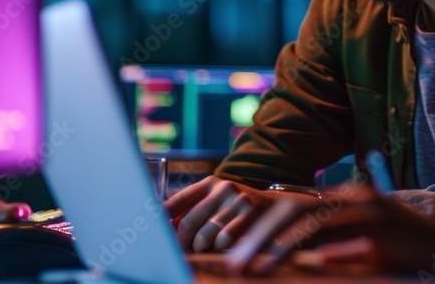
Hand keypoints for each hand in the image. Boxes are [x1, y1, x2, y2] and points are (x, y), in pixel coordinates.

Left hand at [164, 175, 308, 251]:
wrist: (280, 205)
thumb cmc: (241, 209)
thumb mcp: (220, 201)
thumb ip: (195, 210)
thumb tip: (163, 228)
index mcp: (210, 183)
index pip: (175, 202)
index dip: (161, 222)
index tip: (154, 236)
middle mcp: (223, 188)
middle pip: (188, 224)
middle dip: (182, 244)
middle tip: (184, 252)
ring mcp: (238, 200)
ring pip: (205, 236)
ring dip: (203, 249)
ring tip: (208, 249)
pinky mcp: (251, 214)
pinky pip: (224, 240)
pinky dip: (221, 249)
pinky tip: (225, 248)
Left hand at [226, 183, 434, 275]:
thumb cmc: (402, 250)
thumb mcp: (360, 245)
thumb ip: (331, 244)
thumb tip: (302, 253)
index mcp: (342, 200)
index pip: (290, 208)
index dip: (256, 226)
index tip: (229, 250)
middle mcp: (352, 199)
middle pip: (292, 212)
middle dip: (256, 238)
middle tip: (231, 263)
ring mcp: (368, 212)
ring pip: (311, 224)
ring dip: (276, 247)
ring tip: (251, 269)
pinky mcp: (383, 230)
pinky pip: (346, 239)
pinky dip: (322, 249)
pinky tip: (299, 263)